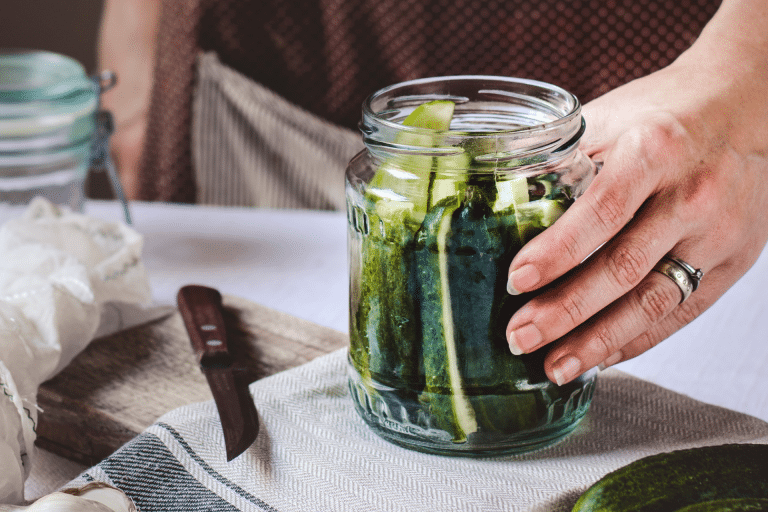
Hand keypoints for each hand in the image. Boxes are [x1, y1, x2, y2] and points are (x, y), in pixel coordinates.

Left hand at [504, 0, 767, 384]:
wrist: (746, 107)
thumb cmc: (663, 114)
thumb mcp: (610, 118)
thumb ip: (562, 161)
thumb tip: (500, 205)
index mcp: (654, 151)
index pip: (601, 211)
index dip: (557, 252)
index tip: (515, 280)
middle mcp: (692, 195)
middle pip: (624, 268)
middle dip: (566, 311)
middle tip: (519, 338)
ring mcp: (719, 234)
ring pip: (653, 302)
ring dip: (598, 341)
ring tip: (554, 366)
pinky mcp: (733, 262)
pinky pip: (681, 313)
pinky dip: (637, 340)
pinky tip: (599, 356)